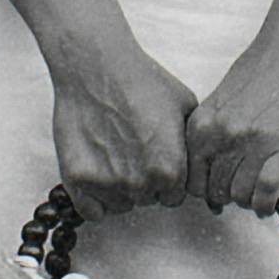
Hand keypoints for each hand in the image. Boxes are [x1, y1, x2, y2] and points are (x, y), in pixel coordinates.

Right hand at [51, 43, 194, 214]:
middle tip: (134, 150)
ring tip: (114, 152)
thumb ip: (193, 147)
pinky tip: (98, 172)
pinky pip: (91, 210)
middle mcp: (140, 184)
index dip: (167, 177)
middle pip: (148, 200)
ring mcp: (107, 184)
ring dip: (119, 188)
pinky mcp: (77, 179)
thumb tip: (201, 165)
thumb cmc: (142, 82)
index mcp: (171, 171)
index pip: (175, 196)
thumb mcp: (186, 108)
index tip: (157, 159)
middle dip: (144, 181)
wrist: (97, 67)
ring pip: (120, 204)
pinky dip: (94, 198)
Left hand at [185, 12, 278, 214]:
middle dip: (228, 196)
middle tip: (242, 188)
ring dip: (250, 199)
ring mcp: (253, 142)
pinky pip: (267, 193)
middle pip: (215, 192)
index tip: (217, 188)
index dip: (205, 189)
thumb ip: (212, 132)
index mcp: (203, 124)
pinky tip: (270, 200)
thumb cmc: (263, 67)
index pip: (190, 179)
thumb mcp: (222, 99)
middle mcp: (222, 135)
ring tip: (259, 189)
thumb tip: (210, 171)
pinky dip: (267, 204)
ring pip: (241, 196)